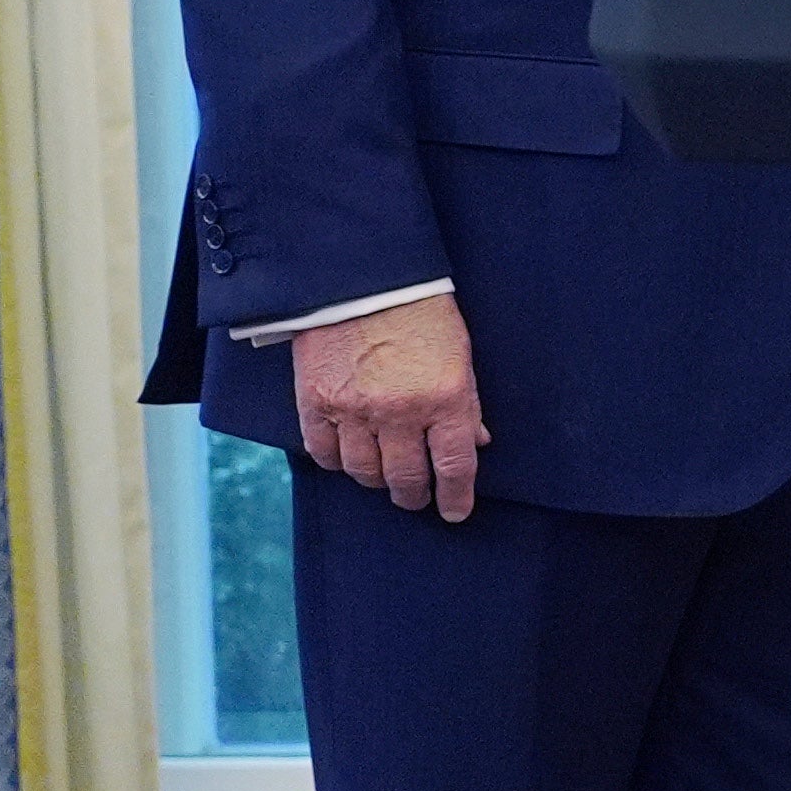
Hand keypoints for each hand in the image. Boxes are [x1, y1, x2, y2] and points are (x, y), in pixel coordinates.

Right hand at [292, 295, 487, 522]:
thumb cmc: (421, 314)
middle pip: (406, 478)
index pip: (454, 467)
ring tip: (383, 476)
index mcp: (445, 399)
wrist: (364, 279)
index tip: (455, 512)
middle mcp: (400, 411)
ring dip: (377, 480)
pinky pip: (324, 452)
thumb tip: (474, 443)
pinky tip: (347, 457)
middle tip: (416, 497)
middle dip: (414, 495)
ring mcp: (354, 409)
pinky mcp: (316, 401)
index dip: (456, 497)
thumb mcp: (460, 357)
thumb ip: (466, 405)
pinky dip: (337, 462)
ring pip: (364, 472)